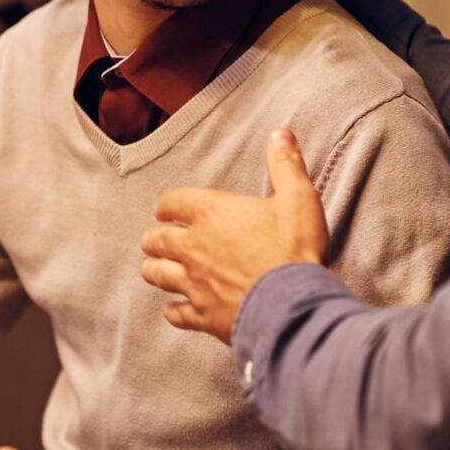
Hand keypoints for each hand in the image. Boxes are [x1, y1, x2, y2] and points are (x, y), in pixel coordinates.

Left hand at [141, 129, 328, 341]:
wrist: (292, 304)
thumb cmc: (294, 249)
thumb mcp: (298, 197)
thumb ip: (285, 164)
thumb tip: (279, 134)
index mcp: (213, 214)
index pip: (174, 201)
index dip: (167, 204)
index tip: (164, 209)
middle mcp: (194, 247)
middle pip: (159, 240)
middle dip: (154, 239)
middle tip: (152, 240)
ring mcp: (195, 284)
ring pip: (159, 275)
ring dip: (154, 270)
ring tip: (151, 269)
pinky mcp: (202, 315)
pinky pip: (176, 314)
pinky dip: (172, 311)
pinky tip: (172, 311)